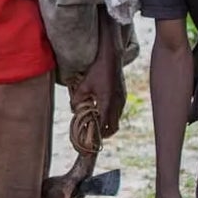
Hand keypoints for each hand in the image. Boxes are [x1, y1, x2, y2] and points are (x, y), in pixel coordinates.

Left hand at [76, 23, 125, 138]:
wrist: (112, 58)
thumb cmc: (97, 70)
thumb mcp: (84, 85)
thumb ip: (77, 99)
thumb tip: (73, 109)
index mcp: (107, 103)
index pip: (104, 126)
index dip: (97, 135)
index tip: (91, 139)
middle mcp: (117, 104)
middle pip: (113, 127)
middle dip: (104, 133)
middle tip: (94, 134)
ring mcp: (122, 100)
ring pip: (117, 119)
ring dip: (108, 123)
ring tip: (97, 122)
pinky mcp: (123, 96)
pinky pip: (119, 111)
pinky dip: (111, 114)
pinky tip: (102, 109)